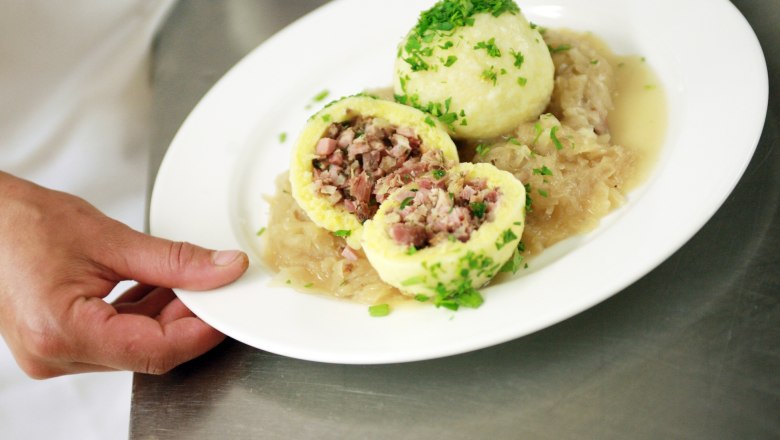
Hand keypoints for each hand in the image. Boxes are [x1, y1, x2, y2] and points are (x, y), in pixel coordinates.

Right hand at [0, 172, 248, 377]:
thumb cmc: (23, 223)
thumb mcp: (110, 239)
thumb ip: (175, 261)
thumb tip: (224, 270)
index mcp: (63, 332)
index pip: (156, 351)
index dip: (201, 332)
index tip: (228, 310)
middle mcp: (55, 355)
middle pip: (148, 350)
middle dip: (186, 317)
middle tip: (214, 285)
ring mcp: (54, 354)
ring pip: (135, 346)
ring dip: (166, 314)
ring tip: (184, 279)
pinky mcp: (58, 345)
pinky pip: (116, 338)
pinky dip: (142, 314)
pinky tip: (159, 287)